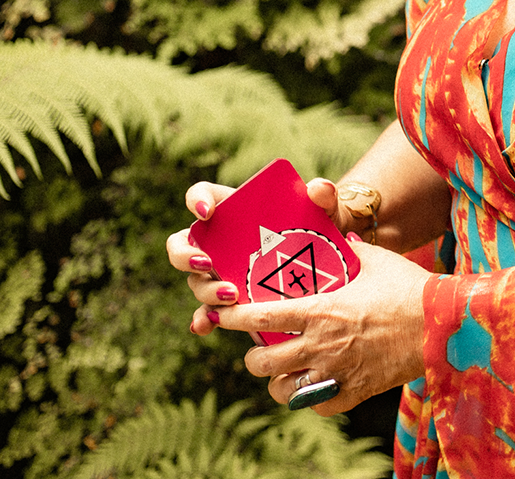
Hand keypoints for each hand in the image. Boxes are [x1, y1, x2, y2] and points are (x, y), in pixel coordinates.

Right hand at [165, 176, 375, 332]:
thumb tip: (317, 188)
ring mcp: (221, 270)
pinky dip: (202, 319)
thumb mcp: (325, 210)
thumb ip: (324, 195)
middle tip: (208, 263)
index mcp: (234, 208)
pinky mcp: (229, 299)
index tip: (208, 212)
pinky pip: (207, 311)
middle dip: (186, 255)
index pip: (202, 195)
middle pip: (183, 243)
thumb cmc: (320, 227)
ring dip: (205, 290)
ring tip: (232, 295)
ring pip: (196, 280)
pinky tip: (205, 326)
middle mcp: (219, 239)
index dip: (196, 200)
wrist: (330, 262)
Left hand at [204, 238, 428, 414]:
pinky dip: (310, 399)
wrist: (441, 323)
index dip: (234, 317)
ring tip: (281, 372)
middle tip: (259, 347)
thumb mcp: (374, 260)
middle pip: (264, 361)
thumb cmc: (408, 286)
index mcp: (321, 310)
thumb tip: (339, 236)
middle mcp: (321, 344)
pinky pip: (317, 405)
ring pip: (284, 390)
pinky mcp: (355, 391)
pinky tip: (313, 387)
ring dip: (277, 381)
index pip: (262, 317)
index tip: (222, 315)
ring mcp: (336, 372)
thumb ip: (349, 250)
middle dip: (254, 355)